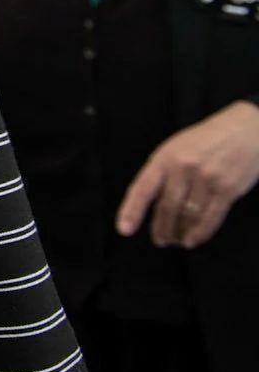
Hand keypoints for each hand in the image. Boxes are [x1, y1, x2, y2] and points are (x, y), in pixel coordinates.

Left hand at [117, 100, 258, 247]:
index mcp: (164, 158)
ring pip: (188, 215)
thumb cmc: (206, 141)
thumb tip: (149, 204)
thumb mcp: (176, 148)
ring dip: (180, 233)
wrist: (246, 130)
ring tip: (177, 241)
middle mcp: (183, 168)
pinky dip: (200, 233)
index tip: (124, 230)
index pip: (143, 188)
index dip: (132, 211)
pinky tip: (193, 240)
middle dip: (161, 228)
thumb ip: (162, 172)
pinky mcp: (227, 188)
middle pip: (167, 207)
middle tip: (160, 240)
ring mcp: (206, 178)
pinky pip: (210, 217)